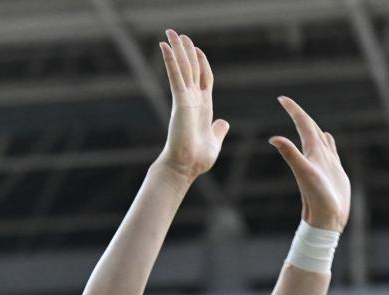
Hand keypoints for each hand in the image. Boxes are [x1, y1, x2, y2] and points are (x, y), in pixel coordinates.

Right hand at [158, 30, 228, 181]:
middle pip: (191, 68)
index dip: (202, 62)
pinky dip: (170, 60)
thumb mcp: (214, 141)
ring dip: (177, 49)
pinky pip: (175, 76)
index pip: (204, 77)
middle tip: (178, 34)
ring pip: (182, 68)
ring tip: (171, 33)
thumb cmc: (198, 159)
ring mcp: (186, 99)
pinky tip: (164, 46)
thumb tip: (224, 122)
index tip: (197, 49)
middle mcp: (193, 100)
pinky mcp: (180, 101)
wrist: (186, 166)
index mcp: (203, 106)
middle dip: (185, 51)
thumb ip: (218, 130)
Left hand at [270, 97, 350, 231]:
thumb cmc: (317, 197)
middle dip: (300, 116)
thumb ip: (290, 154)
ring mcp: (326, 163)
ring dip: (313, 127)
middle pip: (309, 129)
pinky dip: (328, 141)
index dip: (293, 111)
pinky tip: (327, 138)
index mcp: (311, 152)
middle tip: (288, 103)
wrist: (327, 219)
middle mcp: (317, 155)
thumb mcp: (304, 173)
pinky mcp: (335, 171)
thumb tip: (272, 139)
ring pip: (320, 139)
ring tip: (307, 119)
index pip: (302, 125)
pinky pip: (331, 150)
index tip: (281, 98)